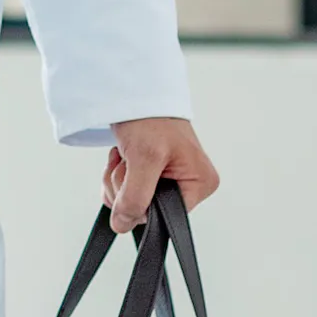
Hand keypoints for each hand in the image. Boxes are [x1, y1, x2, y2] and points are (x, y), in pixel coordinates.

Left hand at [103, 117, 218, 232]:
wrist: (134, 91)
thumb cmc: (150, 116)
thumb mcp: (143, 158)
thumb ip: (135, 197)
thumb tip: (122, 226)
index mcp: (200, 184)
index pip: (165, 217)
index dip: (141, 204)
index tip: (133, 179)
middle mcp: (189, 184)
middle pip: (146, 210)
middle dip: (125, 188)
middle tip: (128, 161)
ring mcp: (169, 179)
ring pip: (131, 201)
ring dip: (117, 179)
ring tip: (125, 154)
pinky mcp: (151, 174)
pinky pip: (126, 190)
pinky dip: (116, 175)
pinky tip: (121, 156)